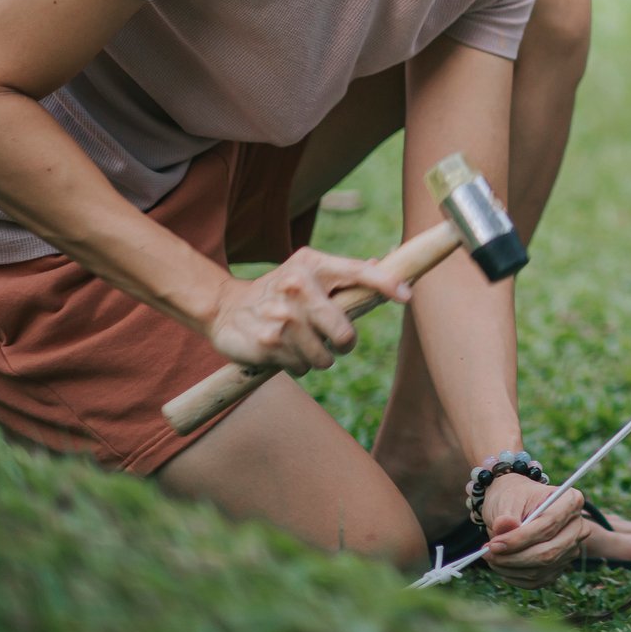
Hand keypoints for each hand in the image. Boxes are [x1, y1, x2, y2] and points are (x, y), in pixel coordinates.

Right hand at [203, 247, 409, 374]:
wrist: (223, 307)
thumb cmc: (280, 290)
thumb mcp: (308, 271)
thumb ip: (345, 273)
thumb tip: (384, 263)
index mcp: (312, 264)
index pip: (357, 272)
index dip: (385, 284)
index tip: (407, 296)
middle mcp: (296, 286)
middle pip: (343, 331)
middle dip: (345, 343)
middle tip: (337, 341)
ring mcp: (281, 316)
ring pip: (324, 357)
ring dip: (318, 357)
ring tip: (302, 342)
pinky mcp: (267, 343)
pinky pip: (301, 368)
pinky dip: (298, 365)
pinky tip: (283, 350)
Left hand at [481, 475, 630, 585]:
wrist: (512, 501)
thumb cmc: (511, 496)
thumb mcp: (505, 499)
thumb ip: (507, 514)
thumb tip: (504, 529)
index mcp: (571, 502)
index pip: (551, 524)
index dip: (520, 538)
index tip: (493, 544)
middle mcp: (579, 524)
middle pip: (552, 551)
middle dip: (516, 558)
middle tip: (488, 553)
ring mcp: (574, 547)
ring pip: (545, 568)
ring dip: (514, 569)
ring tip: (493, 556)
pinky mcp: (565, 564)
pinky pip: (541, 580)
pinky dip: (519, 577)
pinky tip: (509, 568)